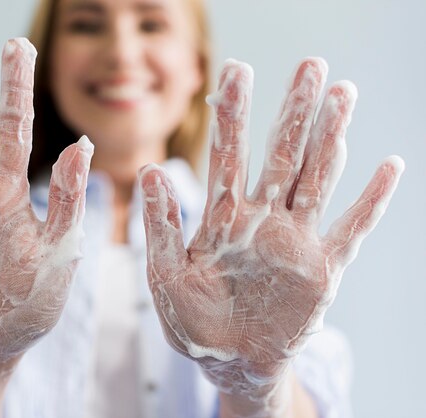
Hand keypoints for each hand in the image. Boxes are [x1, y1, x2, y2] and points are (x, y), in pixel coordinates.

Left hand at [139, 58, 402, 397]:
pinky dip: (371, 201)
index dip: (233, 114)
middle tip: (309, 65)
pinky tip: (388, 167)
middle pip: (281, 154)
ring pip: (316, 179)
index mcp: (223, 218)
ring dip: (331, 139)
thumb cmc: (193, 322)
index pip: (229, 155)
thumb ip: (162, 226)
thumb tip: (148, 172)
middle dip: (293, 111)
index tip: (237, 70)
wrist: (230, 362)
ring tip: (342, 94)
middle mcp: (262, 219)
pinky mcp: (323, 270)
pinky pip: (352, 229)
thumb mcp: (167, 275)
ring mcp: (295, 240)